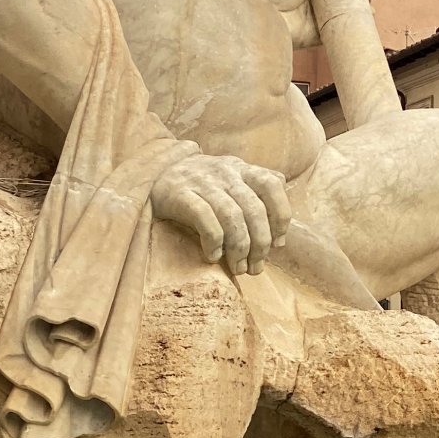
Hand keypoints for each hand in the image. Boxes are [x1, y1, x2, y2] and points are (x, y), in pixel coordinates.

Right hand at [150, 150, 291, 274]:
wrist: (156, 171)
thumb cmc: (200, 181)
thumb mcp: (229, 174)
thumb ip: (256, 182)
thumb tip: (283, 191)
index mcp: (241, 169)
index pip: (271, 186)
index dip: (280, 216)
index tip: (278, 244)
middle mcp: (225, 173)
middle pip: (253, 209)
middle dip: (260, 244)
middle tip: (256, 268)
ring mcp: (202, 183)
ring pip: (232, 217)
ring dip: (239, 248)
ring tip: (238, 268)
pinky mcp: (180, 194)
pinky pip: (204, 219)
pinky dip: (214, 241)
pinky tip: (213, 256)